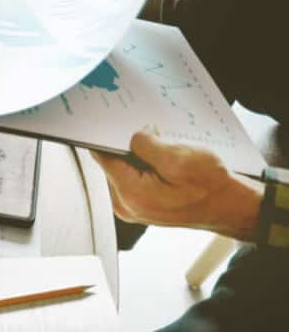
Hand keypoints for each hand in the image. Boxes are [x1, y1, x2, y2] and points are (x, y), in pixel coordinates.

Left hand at [90, 129, 261, 239]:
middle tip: (152, 139)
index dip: (105, 138)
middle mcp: (125, 205)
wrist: (230, 206)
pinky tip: (163, 165)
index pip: (102, 158)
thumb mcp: (179, 157)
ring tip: (163, 155)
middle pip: (112, 164)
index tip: (108, 124)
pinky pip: (132, 178)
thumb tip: (132, 137)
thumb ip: (146, 144)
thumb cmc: (211, 187)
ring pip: (123, 170)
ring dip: (138, 158)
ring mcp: (131, 207)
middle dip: (128, 149)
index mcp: (131, 194)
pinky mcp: (140, 205)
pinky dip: (144, 167)